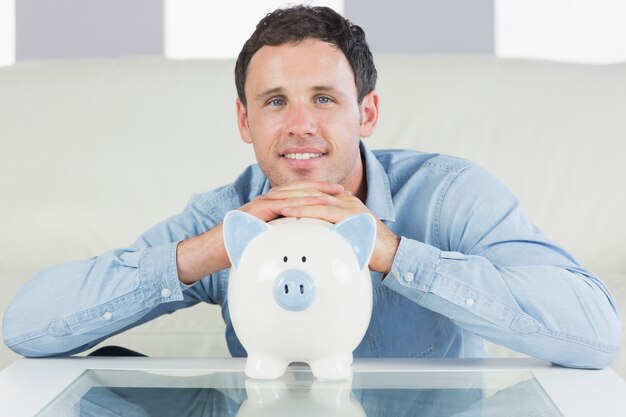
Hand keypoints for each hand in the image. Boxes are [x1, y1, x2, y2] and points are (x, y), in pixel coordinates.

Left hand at [258, 181, 399, 273]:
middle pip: (311, 190)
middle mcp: (345, 199)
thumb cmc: (367, 248)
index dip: (292, 191)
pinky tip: (289, 212)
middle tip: (268, 196)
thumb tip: (309, 236)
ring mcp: (349, 206)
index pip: (313, 190)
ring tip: (273, 202)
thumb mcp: (343, 235)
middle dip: (287, 192)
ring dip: (291, 199)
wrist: (391, 254)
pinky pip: (323, 211)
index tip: (275, 195)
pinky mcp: (351, 216)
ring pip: (314, 198)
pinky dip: (304, 210)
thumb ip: (329, 230)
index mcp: (343, 200)